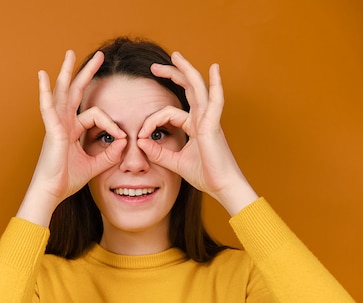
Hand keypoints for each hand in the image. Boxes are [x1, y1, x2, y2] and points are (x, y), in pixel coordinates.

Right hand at [17, 50, 126, 225]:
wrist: (52, 192)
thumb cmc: (66, 180)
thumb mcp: (95, 166)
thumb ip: (109, 155)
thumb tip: (125, 142)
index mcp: (72, 130)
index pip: (96, 116)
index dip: (112, 125)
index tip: (122, 138)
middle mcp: (64, 123)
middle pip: (76, 92)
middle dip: (87, 73)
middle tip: (100, 56)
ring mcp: (56, 124)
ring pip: (63, 92)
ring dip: (67, 71)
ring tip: (71, 53)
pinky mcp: (52, 130)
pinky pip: (48, 107)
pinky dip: (44, 91)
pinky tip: (42, 75)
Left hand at [137, 52, 257, 214]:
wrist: (222, 187)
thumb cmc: (205, 175)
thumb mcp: (174, 162)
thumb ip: (157, 152)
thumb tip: (139, 142)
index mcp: (195, 126)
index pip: (169, 113)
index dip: (151, 122)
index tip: (140, 137)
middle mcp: (203, 119)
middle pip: (188, 89)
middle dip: (172, 75)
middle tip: (155, 67)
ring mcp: (210, 120)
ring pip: (198, 88)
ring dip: (186, 71)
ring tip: (175, 56)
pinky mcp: (213, 126)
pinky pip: (215, 101)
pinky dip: (215, 84)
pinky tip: (214, 69)